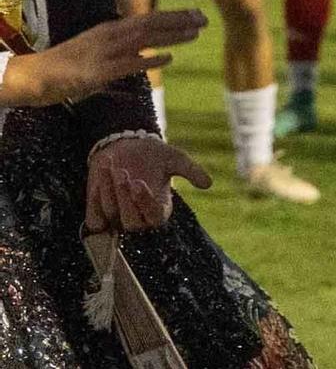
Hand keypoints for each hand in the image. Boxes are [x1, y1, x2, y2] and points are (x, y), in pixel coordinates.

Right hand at [2, 10, 205, 107]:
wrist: (36, 75)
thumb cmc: (67, 65)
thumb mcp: (98, 50)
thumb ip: (123, 50)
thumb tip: (147, 53)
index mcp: (110, 29)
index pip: (147, 19)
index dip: (173, 16)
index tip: (195, 14)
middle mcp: (109, 36)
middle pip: (150, 24)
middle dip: (179, 21)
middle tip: (204, 19)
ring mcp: (104, 53)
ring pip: (143, 39)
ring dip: (171, 35)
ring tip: (195, 33)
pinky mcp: (98, 72)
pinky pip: (128, 64)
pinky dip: (149, 60)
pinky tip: (168, 59)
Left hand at [85, 135, 210, 232]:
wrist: (125, 146)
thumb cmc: (154, 154)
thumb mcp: (175, 159)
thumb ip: (191, 171)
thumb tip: (208, 184)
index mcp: (160, 209)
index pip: (154, 218)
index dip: (144, 203)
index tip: (139, 182)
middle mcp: (139, 217)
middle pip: (131, 223)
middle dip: (126, 199)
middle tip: (124, 174)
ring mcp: (117, 217)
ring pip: (111, 215)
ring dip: (109, 190)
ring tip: (113, 166)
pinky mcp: (99, 214)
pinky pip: (94, 219)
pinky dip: (95, 200)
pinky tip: (103, 175)